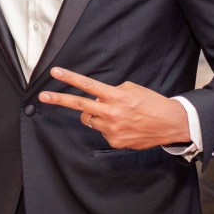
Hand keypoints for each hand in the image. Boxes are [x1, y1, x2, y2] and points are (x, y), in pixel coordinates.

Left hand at [38, 67, 189, 149]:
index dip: (70, 78)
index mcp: (115, 96)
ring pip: (89, 119)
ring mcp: (111, 128)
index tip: (54, 72)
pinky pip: (101, 131)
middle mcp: (110, 112)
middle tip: (43, 96)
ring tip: (113, 113)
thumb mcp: (131, 89)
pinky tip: (123, 125)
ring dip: (94, 114)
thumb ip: (110, 93)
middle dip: (58, 99)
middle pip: (78, 105)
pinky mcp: (114, 141)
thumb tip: (95, 100)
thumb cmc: (151, 103)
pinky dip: (107, 126)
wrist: (170, 124)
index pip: (87, 85)